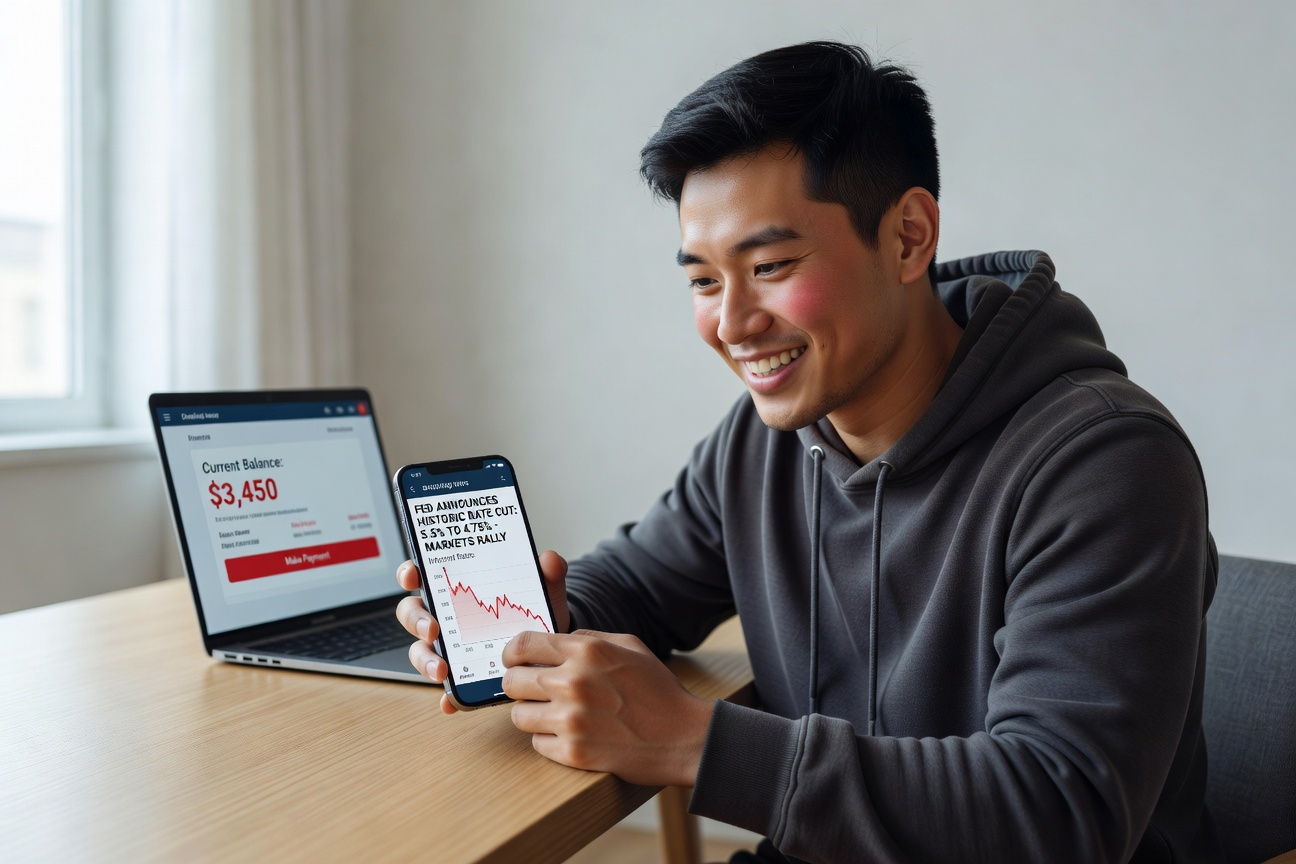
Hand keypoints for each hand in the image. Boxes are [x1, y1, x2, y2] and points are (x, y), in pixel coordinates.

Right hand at [395, 550, 571, 713]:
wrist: (549, 647)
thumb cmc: (533, 611)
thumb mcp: (542, 590)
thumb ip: (548, 572)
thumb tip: (550, 559)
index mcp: (458, 589)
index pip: (423, 574)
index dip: (410, 573)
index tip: (414, 576)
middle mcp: (446, 617)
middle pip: (413, 614)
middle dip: (417, 621)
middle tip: (432, 630)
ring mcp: (449, 648)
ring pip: (421, 651)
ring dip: (425, 660)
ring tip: (442, 670)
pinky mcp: (461, 676)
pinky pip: (445, 688)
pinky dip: (446, 696)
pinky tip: (451, 702)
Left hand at [501, 629, 713, 786]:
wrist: (684, 737)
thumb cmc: (658, 690)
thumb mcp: (630, 646)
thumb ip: (589, 638)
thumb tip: (556, 639)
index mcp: (587, 651)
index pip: (522, 644)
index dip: (512, 653)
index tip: (514, 661)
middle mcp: (573, 682)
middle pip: (512, 681)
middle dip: (520, 686)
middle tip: (535, 692)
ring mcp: (571, 719)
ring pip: (518, 715)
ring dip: (533, 715)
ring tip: (556, 716)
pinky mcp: (573, 752)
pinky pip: (537, 743)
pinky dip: (550, 740)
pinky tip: (572, 735)